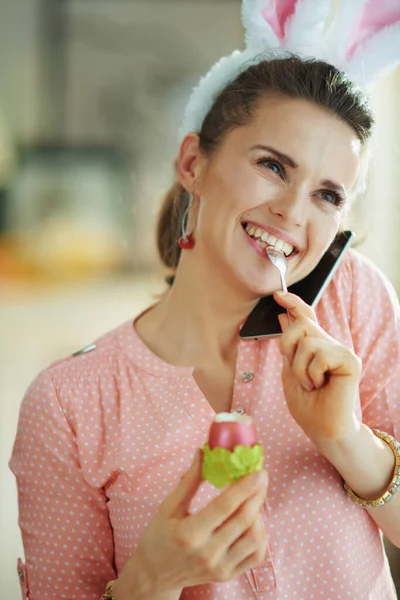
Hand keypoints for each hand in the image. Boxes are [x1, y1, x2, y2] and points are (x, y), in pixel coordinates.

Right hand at [115, 450, 267, 597]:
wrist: (155, 576)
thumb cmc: (158, 537)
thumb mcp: (167, 508)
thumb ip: (188, 481)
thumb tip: (202, 452)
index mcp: (189, 534)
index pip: (224, 506)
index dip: (244, 486)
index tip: (257, 471)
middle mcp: (208, 553)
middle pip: (243, 519)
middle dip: (257, 494)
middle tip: (261, 476)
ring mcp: (220, 568)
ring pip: (255, 538)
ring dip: (259, 513)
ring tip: (253, 498)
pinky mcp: (228, 575)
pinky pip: (256, 555)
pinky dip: (261, 535)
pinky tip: (253, 520)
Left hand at [274, 291, 361, 444]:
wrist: (324, 429)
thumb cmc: (308, 406)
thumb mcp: (290, 371)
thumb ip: (289, 346)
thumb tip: (284, 316)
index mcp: (316, 347)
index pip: (306, 317)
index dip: (294, 302)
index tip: (278, 294)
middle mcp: (330, 344)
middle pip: (301, 324)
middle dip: (288, 346)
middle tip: (296, 372)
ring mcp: (341, 351)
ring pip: (306, 342)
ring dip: (300, 369)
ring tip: (312, 384)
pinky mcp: (350, 360)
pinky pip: (319, 355)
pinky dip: (312, 374)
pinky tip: (321, 386)